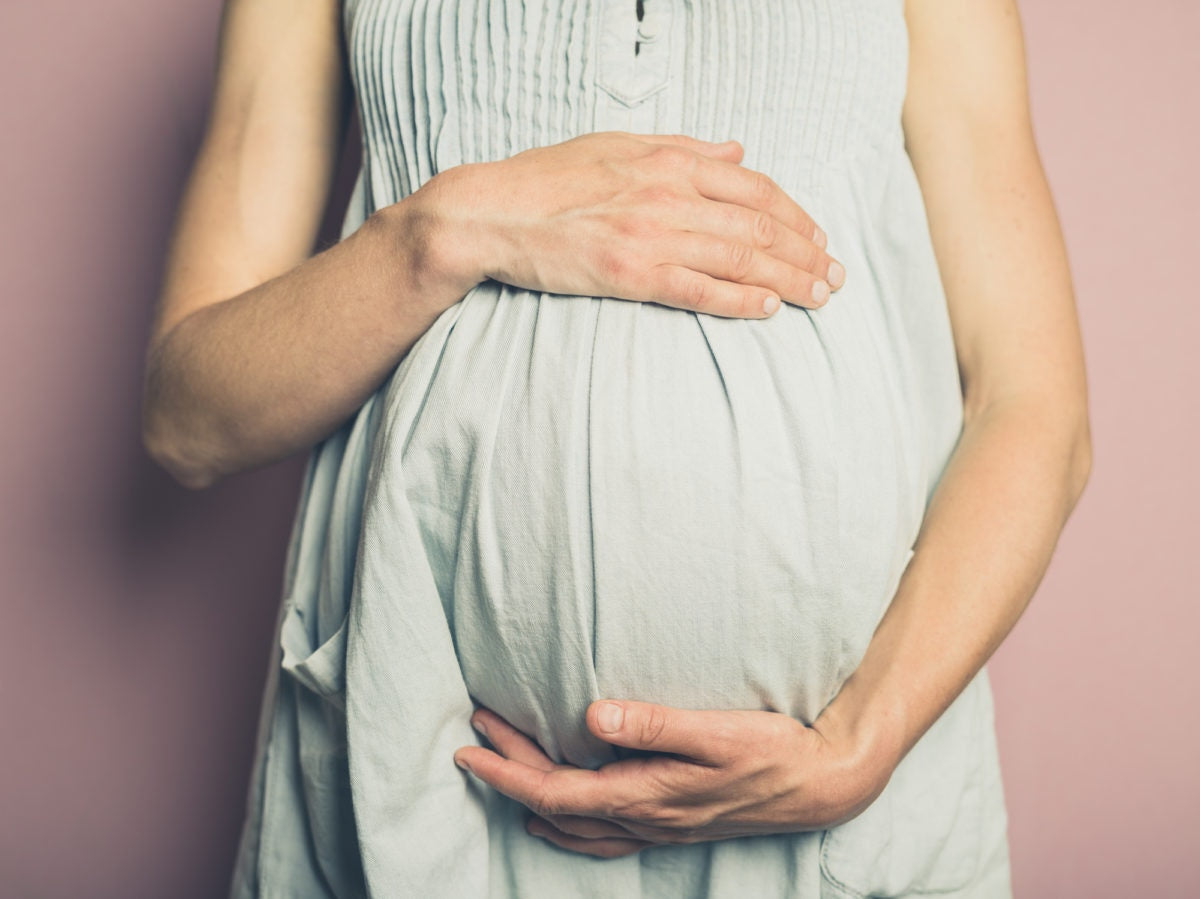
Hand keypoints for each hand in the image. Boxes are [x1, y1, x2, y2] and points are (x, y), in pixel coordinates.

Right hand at [423, 131, 845, 318]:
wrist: (489, 211)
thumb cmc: (548, 177)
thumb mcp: (617, 145)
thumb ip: (683, 148)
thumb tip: (735, 150)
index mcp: (670, 160)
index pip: (754, 186)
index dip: (795, 214)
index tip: (818, 237)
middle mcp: (669, 194)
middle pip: (759, 225)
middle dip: (806, 252)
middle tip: (837, 276)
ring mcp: (651, 234)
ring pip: (740, 258)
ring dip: (788, 279)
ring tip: (819, 297)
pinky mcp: (630, 273)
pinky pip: (698, 290)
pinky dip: (739, 300)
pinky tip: (769, 310)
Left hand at [453, 699, 891, 858]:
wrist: (820, 786)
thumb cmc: (772, 752)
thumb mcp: (717, 731)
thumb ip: (654, 725)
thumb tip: (593, 719)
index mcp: (645, 795)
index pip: (556, 791)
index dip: (507, 773)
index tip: (470, 750)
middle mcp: (644, 818)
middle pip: (556, 806)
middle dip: (510, 772)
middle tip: (477, 734)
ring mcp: (657, 826)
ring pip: (575, 826)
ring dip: (531, 797)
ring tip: (502, 769)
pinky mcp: (671, 823)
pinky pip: (603, 836)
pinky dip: (568, 826)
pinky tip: (559, 815)